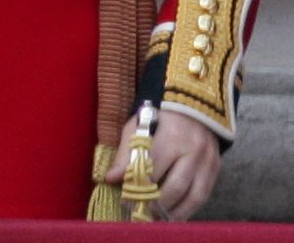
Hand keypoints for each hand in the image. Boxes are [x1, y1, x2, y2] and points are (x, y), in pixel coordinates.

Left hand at [106, 110, 220, 219]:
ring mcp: (207, 162)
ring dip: (173, 212)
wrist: (192, 106)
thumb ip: (125, 153)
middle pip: (175, 186)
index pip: (153, 168)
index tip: (126, 199)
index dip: (139, 186)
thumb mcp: (138, 127)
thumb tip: (110, 178)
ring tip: (156, 218)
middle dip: (157, 203)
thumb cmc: (159, 118)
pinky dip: (188, 210)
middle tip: (141, 213)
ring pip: (192, 196)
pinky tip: (173, 216)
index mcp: (171, 136)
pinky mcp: (215, 170)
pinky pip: (202, 196)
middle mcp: (193, 150)